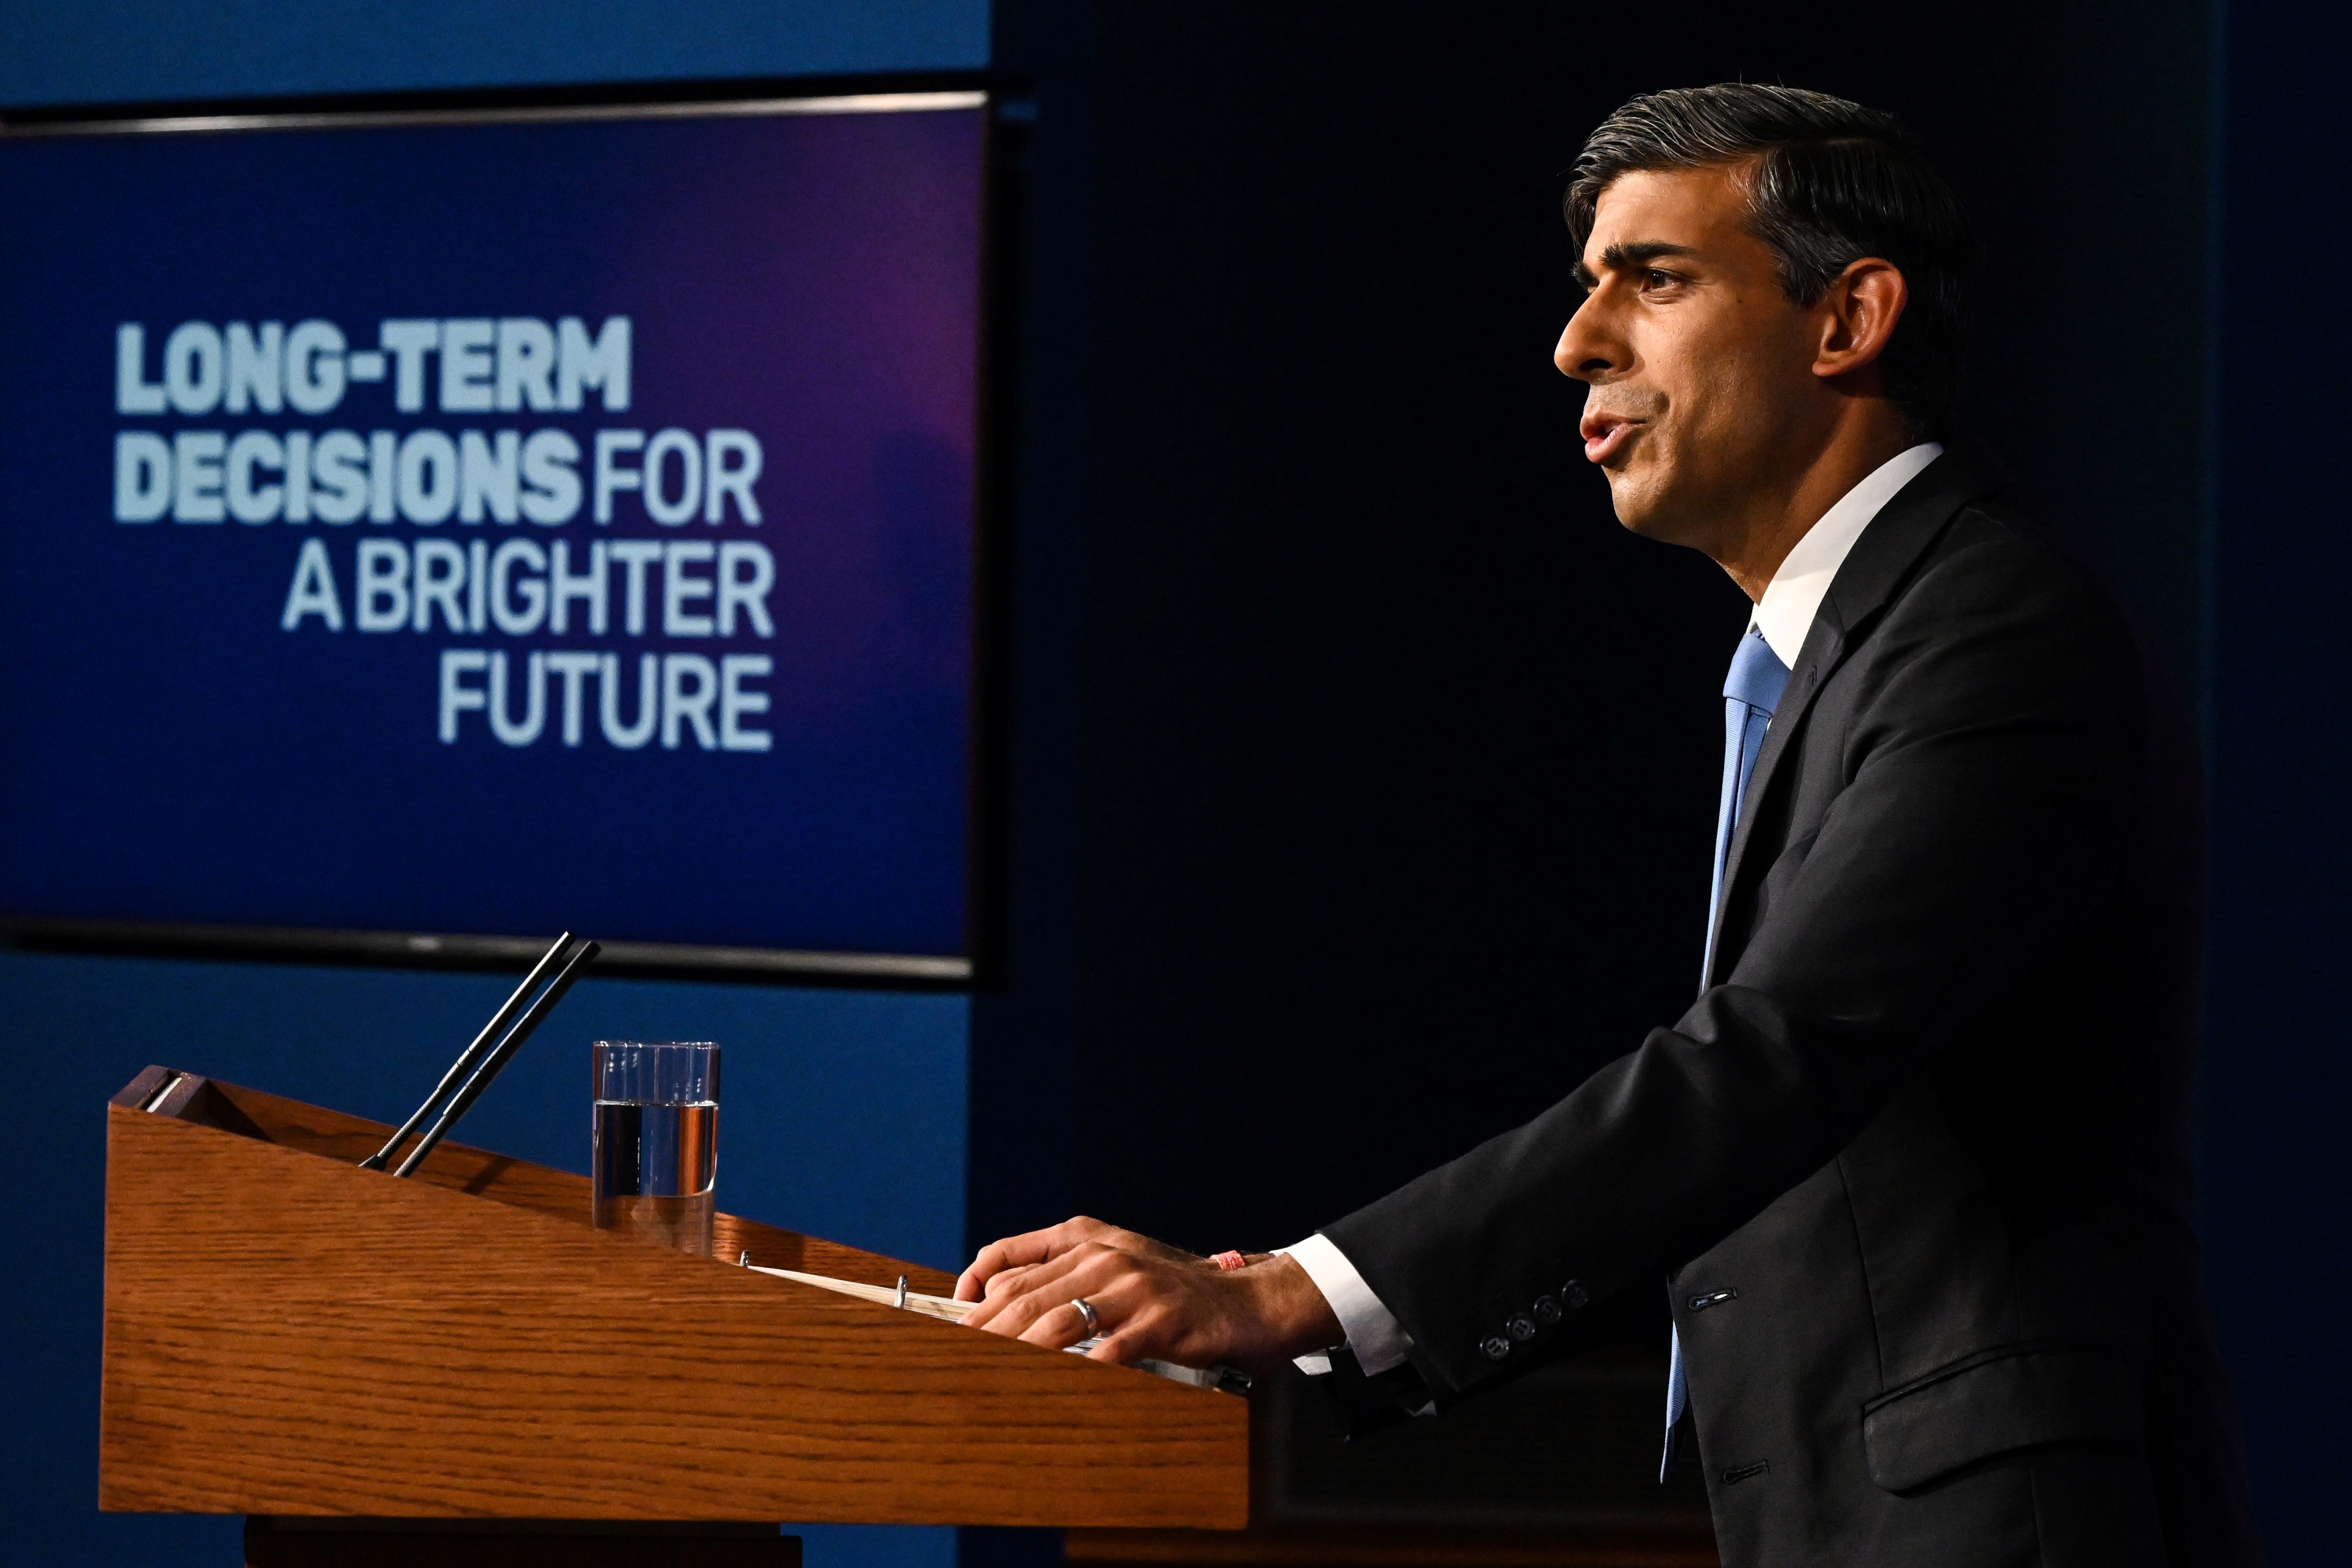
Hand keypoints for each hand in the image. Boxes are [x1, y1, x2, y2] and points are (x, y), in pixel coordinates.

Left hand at [955, 1215, 1343, 1374]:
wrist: (1250, 1301)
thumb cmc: (1177, 1292)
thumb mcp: (1119, 1267)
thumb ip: (1067, 1276)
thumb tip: (1002, 1305)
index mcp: (1088, 1238)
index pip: (1012, 1260)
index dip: (973, 1290)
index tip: (950, 1321)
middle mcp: (1105, 1256)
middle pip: (1024, 1296)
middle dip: (982, 1334)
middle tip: (954, 1364)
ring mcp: (1132, 1287)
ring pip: (1056, 1323)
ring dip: (1017, 1356)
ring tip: (990, 1382)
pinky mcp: (1158, 1321)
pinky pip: (1105, 1354)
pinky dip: (1076, 1377)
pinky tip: (1056, 1395)